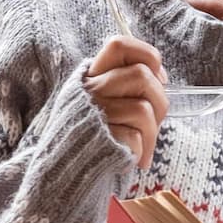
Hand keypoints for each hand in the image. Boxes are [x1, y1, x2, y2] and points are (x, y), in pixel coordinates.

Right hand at [83, 35, 167, 170]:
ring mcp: (94, 114)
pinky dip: (141, 150)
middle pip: (141, 75)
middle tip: (154, 120)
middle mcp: (89, 92)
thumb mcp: (98, 106)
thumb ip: (122, 86)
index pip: (119, 46)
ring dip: (152, 131)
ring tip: (144, 146)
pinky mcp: (101, 139)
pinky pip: (136, 136)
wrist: (62, 176)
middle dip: (159, 99)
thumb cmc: (90, 141)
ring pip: (143, 108)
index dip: (146, 55)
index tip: (156, 75)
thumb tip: (160, 77)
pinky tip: (133, 158)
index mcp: (89, 79)